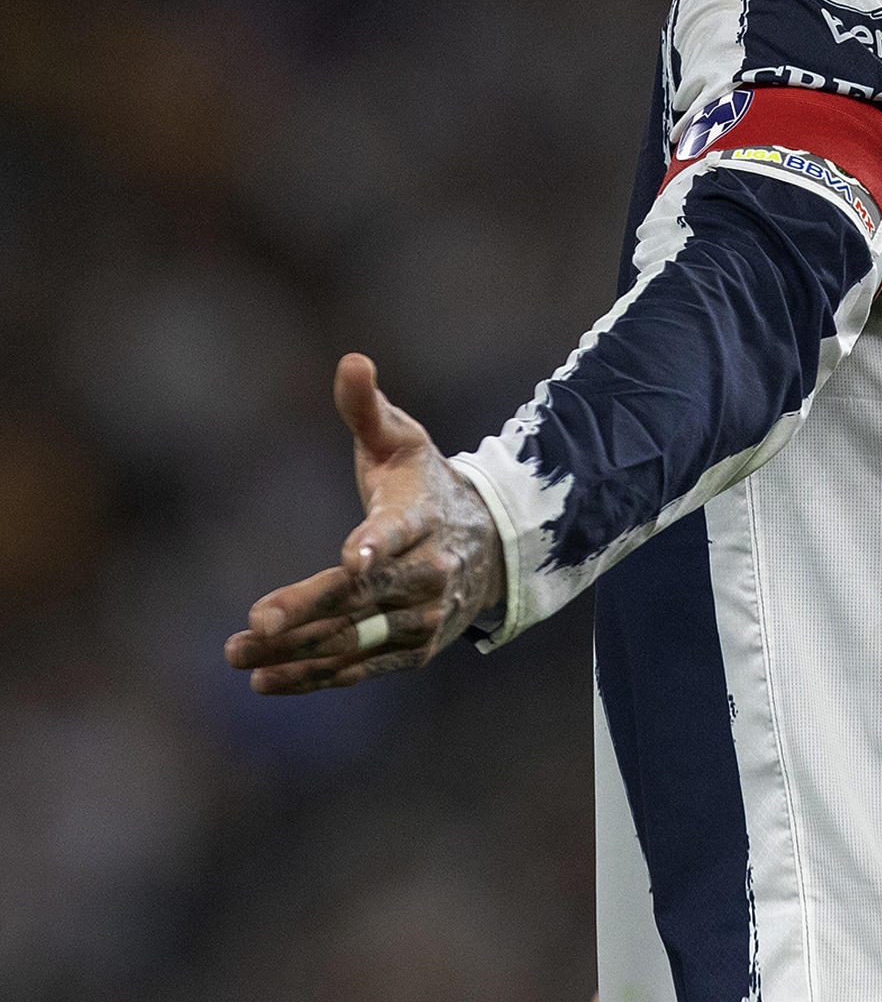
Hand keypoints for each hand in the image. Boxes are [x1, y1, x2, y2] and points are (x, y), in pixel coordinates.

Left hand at [224, 353, 504, 691]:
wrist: (486, 544)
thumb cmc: (423, 483)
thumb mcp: (401, 441)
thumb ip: (367, 408)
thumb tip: (351, 360)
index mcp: (422, 514)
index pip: (398, 532)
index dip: (375, 546)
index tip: (349, 559)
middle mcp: (429, 571)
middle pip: (363, 596)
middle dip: (307, 610)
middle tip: (253, 624)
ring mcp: (424, 617)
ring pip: (355, 638)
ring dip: (295, 651)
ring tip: (237, 653)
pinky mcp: (415, 650)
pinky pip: (360, 666)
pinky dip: (314, 677)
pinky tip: (266, 678)